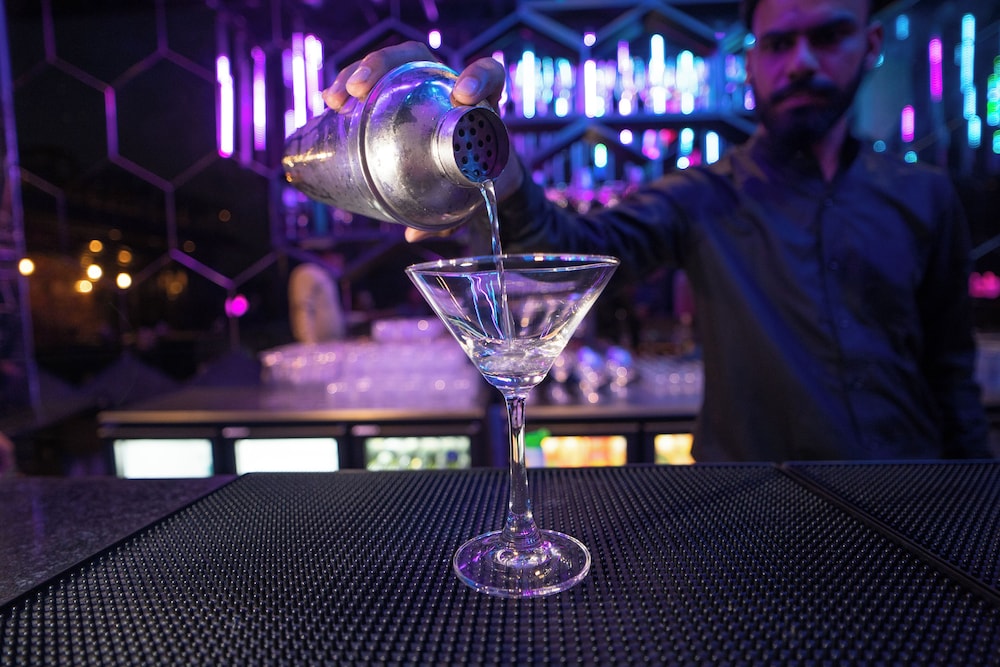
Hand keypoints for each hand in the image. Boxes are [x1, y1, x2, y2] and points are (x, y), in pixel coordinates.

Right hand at [323, 41, 521, 241]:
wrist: (470, 168)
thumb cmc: (474, 178)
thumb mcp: (468, 196)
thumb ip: (452, 217)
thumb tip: (413, 236)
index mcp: (480, 104)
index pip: (487, 74)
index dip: (477, 77)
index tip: (461, 97)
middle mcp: (446, 85)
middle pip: (416, 58)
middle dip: (385, 66)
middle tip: (362, 90)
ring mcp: (418, 85)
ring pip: (388, 65)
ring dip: (357, 72)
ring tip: (336, 100)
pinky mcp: (395, 92)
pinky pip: (370, 80)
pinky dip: (348, 85)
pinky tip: (330, 102)